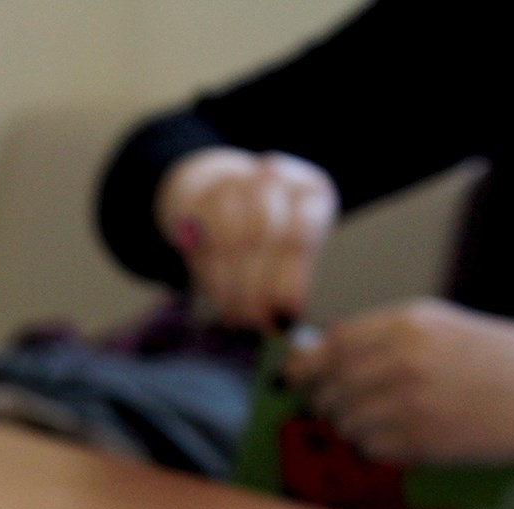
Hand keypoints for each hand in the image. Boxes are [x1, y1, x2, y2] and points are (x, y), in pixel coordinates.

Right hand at [156, 147, 337, 329]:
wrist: (219, 198)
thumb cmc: (265, 241)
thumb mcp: (289, 253)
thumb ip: (291, 281)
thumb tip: (289, 324)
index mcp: (312, 192)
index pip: (301, 232)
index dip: (292, 276)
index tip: (287, 312)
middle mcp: (276, 180)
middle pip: (266, 233)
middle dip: (259, 285)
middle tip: (257, 322)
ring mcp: (235, 182)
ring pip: (233, 238)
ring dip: (233, 285)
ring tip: (236, 315)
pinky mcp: (201, 195)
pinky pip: (205, 240)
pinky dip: (212, 275)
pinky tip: (218, 298)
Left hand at [286, 299, 513, 464]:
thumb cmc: (502, 361)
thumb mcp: (445, 327)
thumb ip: (385, 334)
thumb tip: (321, 349)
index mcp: (411, 325)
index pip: (333, 344)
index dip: (306, 363)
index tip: (295, 375)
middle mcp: (406, 361)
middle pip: (330, 385)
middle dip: (322, 399)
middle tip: (328, 405)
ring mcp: (413, 403)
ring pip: (344, 421)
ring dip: (348, 425)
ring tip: (375, 420)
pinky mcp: (422, 441)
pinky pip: (368, 447)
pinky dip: (372, 446)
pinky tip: (395, 437)